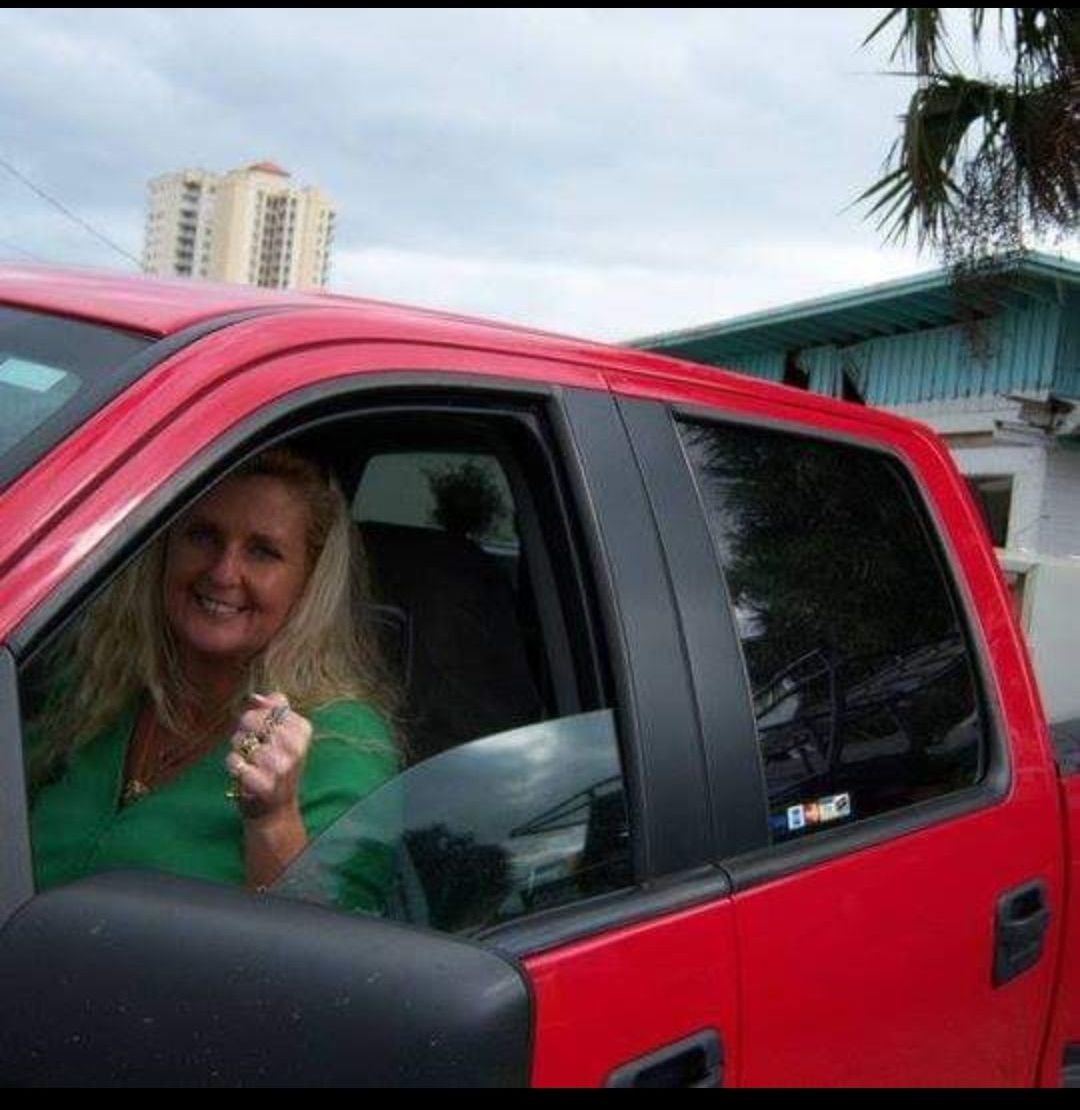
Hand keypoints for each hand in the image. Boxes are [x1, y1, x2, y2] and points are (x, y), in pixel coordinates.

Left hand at [225, 692, 311, 822]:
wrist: (276, 810)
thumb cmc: (277, 766)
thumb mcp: (284, 735)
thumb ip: (275, 709)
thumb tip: (256, 696)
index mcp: (303, 731)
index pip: (274, 706)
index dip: (261, 714)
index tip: (265, 730)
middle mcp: (296, 748)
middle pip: (255, 719)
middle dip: (245, 729)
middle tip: (251, 744)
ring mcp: (280, 767)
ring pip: (243, 740)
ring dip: (238, 749)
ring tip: (248, 760)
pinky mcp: (263, 784)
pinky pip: (235, 761)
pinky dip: (234, 765)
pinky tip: (243, 771)